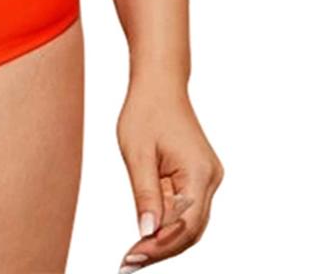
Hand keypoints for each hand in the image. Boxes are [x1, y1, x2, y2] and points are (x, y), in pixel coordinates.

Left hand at [114, 80, 223, 270]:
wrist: (159, 83)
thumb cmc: (145, 111)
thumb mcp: (136, 152)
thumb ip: (144, 194)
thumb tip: (146, 234)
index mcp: (199, 173)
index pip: (185, 224)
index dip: (160, 246)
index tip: (131, 259)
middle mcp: (210, 178)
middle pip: (190, 229)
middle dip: (160, 248)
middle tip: (128, 263)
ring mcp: (206, 177)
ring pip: (187, 221)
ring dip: (162, 238)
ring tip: (132, 255)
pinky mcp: (197, 175)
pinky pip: (184, 206)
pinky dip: (165, 220)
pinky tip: (144, 232)